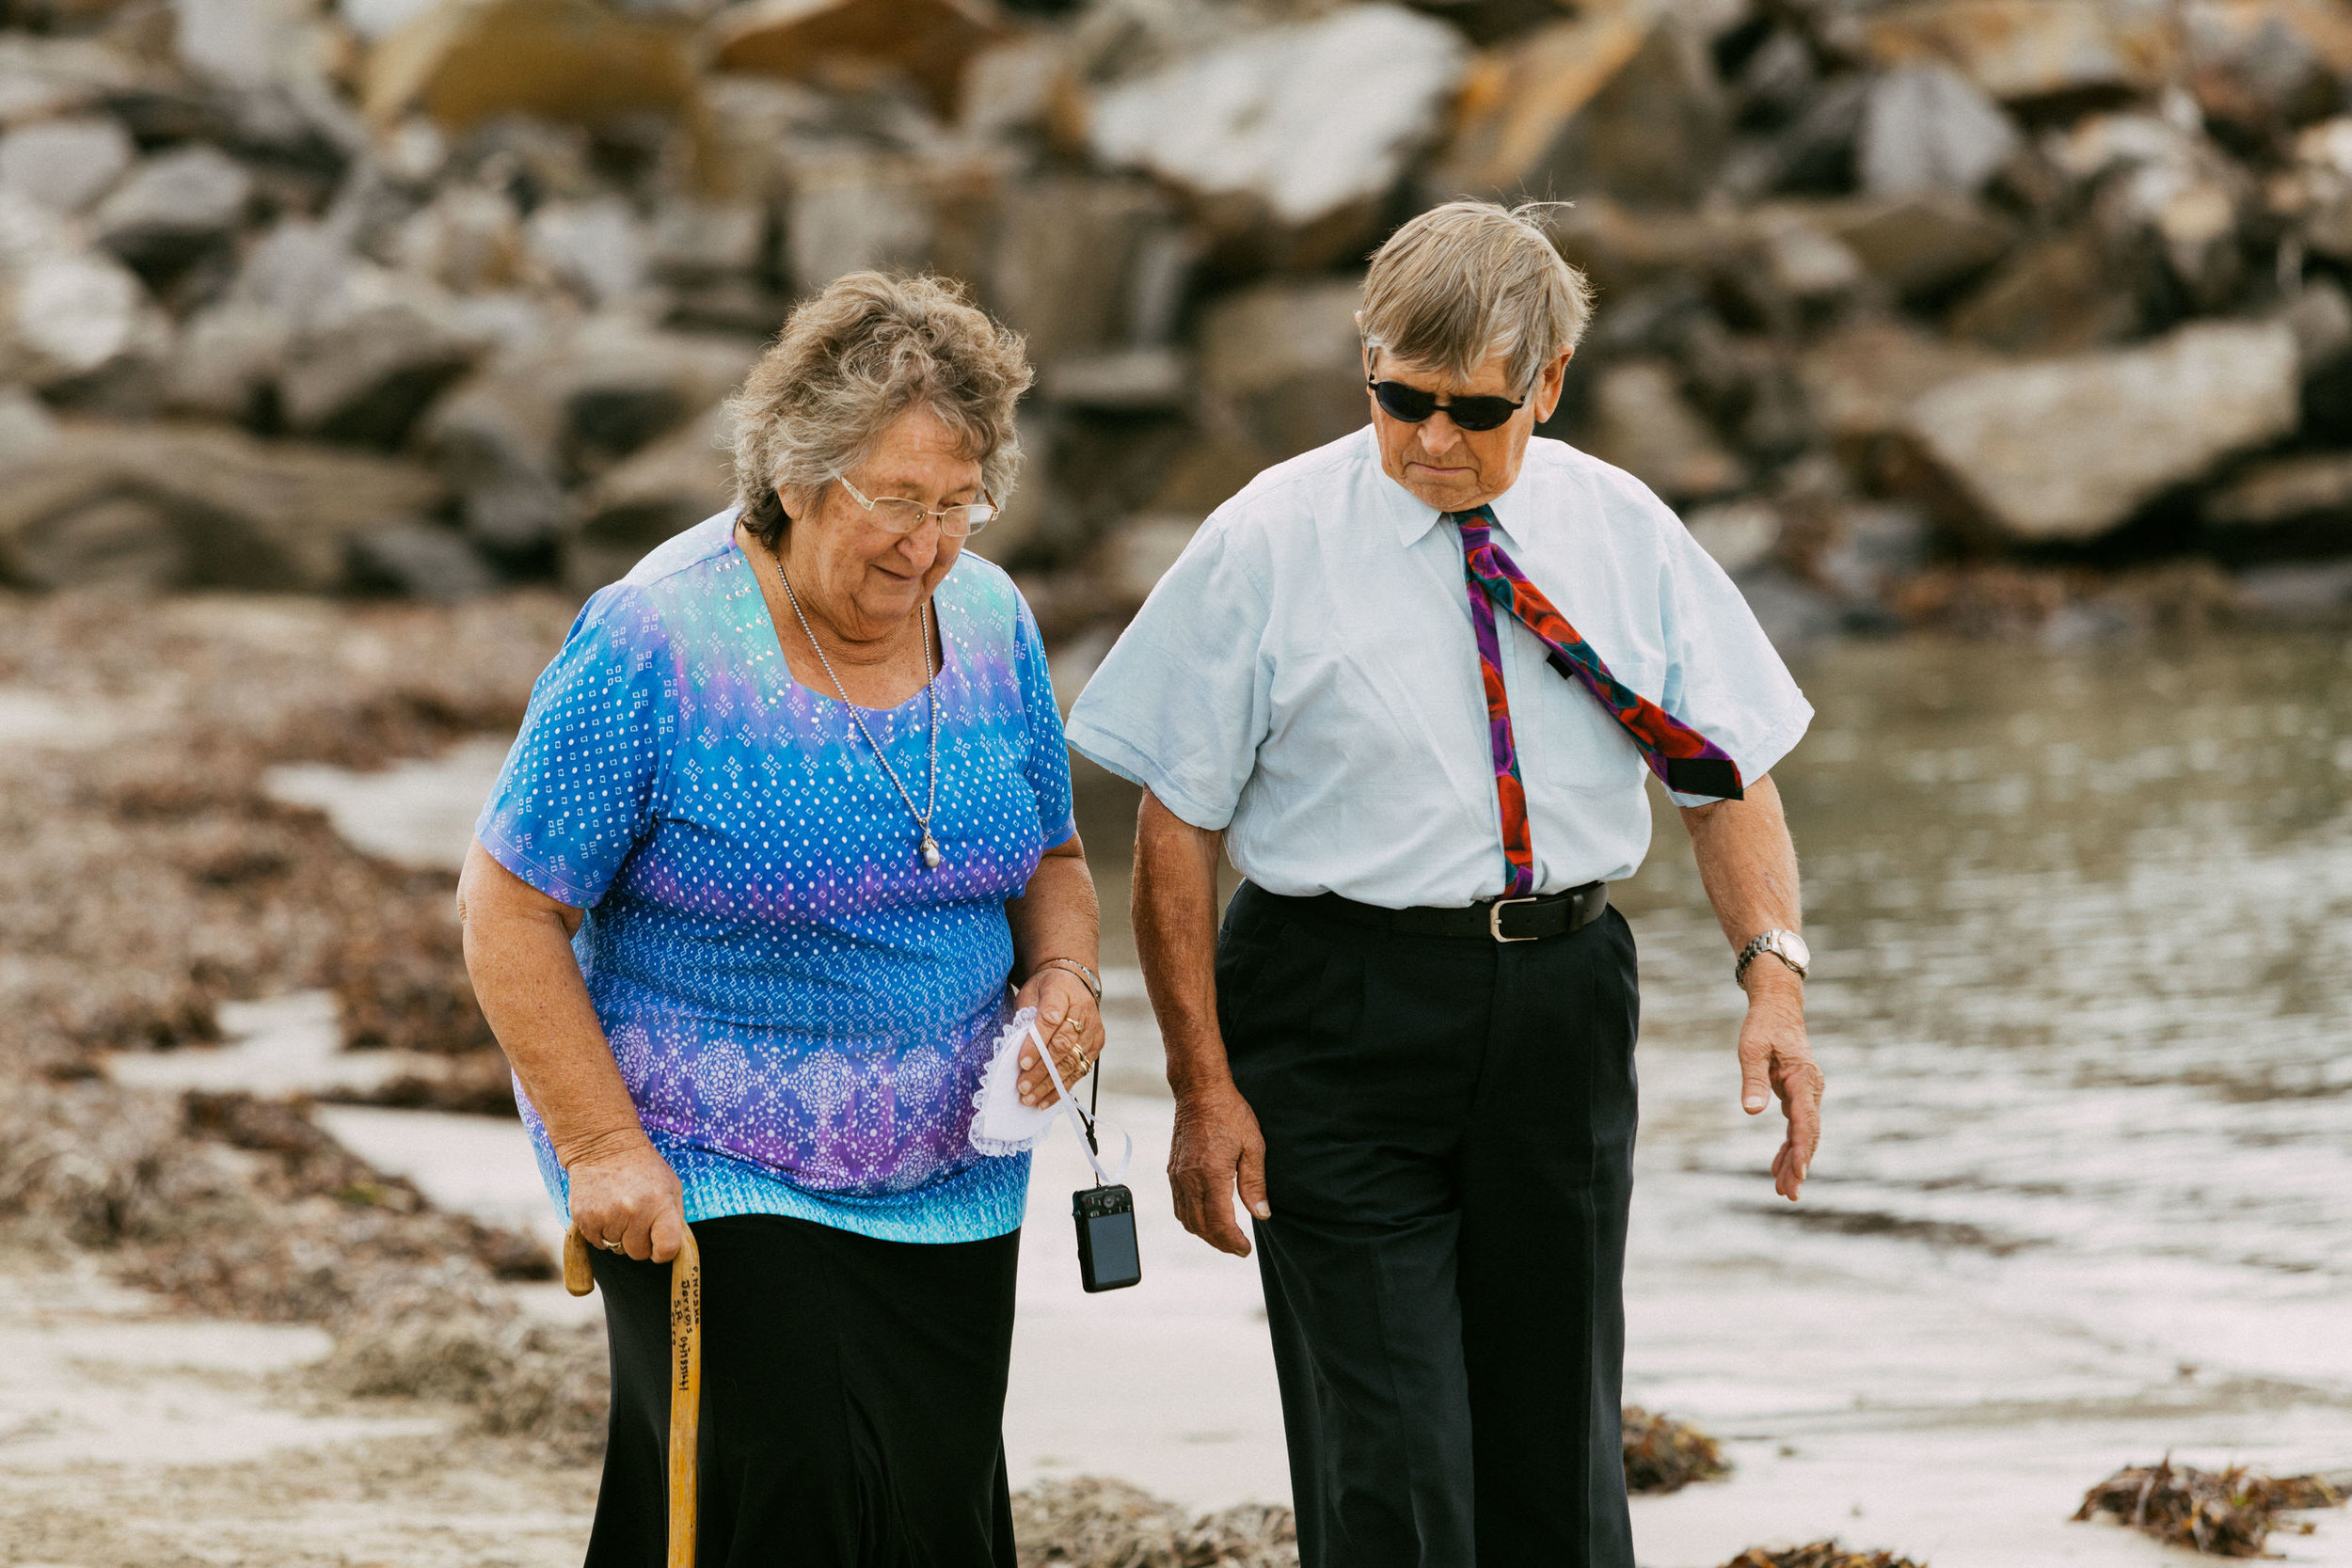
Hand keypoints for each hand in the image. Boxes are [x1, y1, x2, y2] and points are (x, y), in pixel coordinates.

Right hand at [565, 1134, 685, 1261]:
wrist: (604, 1145)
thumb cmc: (644, 1168)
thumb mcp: (671, 1186)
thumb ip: (675, 1218)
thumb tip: (674, 1250)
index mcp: (660, 1204)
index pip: (667, 1249)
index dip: (664, 1252)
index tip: (659, 1245)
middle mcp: (633, 1211)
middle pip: (639, 1253)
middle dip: (640, 1242)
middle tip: (637, 1218)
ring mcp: (607, 1216)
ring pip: (617, 1249)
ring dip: (619, 1236)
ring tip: (620, 1209)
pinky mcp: (584, 1218)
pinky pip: (598, 1243)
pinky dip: (602, 1233)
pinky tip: (605, 1210)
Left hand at [1012, 964, 1104, 1106]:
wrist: (1072, 982)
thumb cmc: (1046, 990)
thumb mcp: (1030, 993)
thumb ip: (1025, 1017)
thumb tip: (1016, 1047)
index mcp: (1062, 993)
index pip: (1049, 1021)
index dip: (1036, 1044)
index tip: (1021, 1063)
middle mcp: (1083, 1013)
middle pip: (1062, 1047)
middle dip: (1041, 1070)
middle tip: (1022, 1087)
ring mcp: (1092, 1031)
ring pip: (1072, 1063)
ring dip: (1050, 1084)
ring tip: (1030, 1099)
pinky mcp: (1096, 1046)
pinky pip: (1080, 1071)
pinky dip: (1061, 1088)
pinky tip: (1045, 1100)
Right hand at [1168, 1077, 1269, 1256]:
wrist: (1199, 1091)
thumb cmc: (1229, 1113)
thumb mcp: (1253, 1146)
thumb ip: (1255, 1184)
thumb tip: (1261, 1214)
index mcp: (1210, 1174)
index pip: (1220, 1222)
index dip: (1233, 1242)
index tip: (1246, 1249)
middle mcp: (1189, 1179)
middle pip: (1201, 1227)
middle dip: (1220, 1243)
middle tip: (1239, 1248)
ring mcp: (1177, 1176)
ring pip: (1186, 1220)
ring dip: (1205, 1234)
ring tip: (1225, 1238)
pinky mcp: (1172, 1171)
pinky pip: (1178, 1206)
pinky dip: (1191, 1220)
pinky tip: (1206, 1219)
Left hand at [1737, 965, 1821, 1200]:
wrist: (1778, 1008)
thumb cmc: (1763, 1027)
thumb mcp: (1751, 1050)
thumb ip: (1752, 1080)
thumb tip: (1752, 1112)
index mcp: (1803, 1079)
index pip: (1805, 1121)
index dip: (1802, 1149)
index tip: (1800, 1174)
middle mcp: (1811, 1089)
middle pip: (1808, 1134)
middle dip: (1799, 1165)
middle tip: (1789, 1194)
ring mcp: (1807, 1093)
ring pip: (1804, 1134)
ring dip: (1795, 1161)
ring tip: (1784, 1191)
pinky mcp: (1799, 1095)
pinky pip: (1797, 1126)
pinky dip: (1789, 1147)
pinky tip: (1778, 1167)